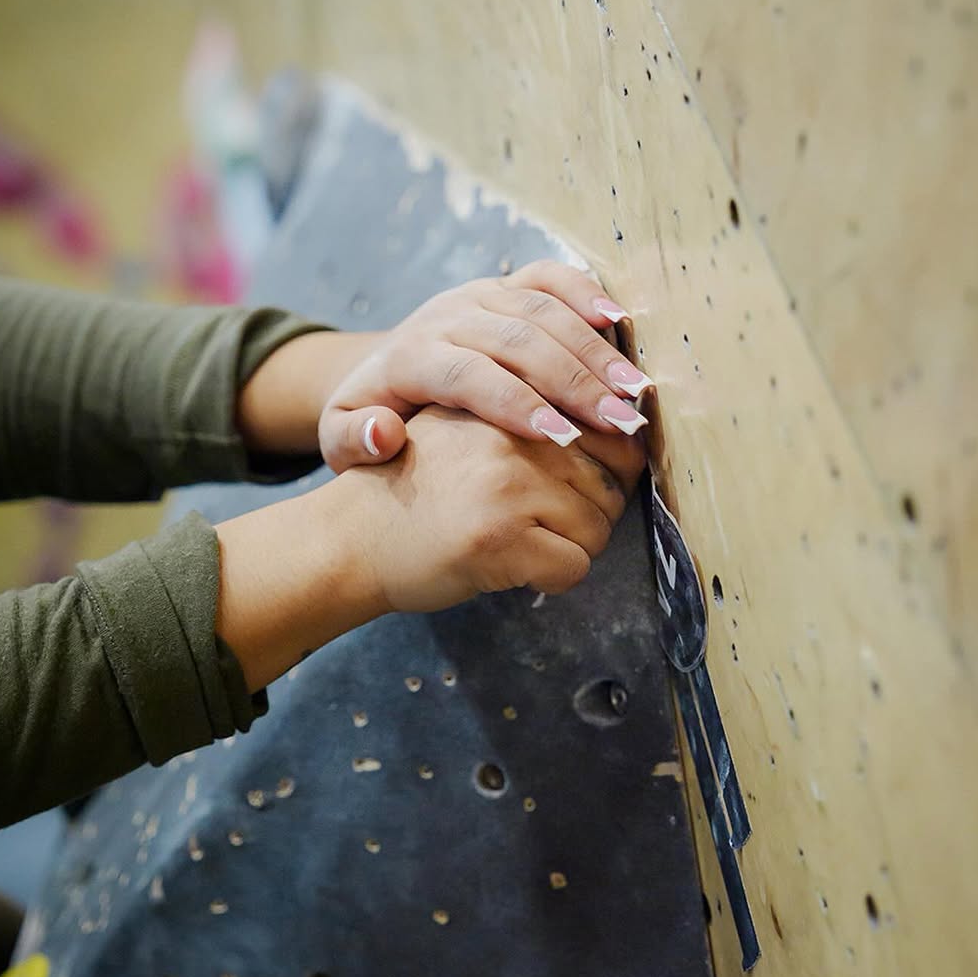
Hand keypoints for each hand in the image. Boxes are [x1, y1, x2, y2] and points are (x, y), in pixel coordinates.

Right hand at [216, 405, 644, 689]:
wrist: (349, 538)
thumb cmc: (418, 486)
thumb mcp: (471, 427)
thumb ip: (532, 413)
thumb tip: (628, 423)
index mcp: (510, 397)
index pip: (607, 422)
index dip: (612, 460)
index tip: (591, 480)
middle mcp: (512, 434)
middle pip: (614, 478)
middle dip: (597, 509)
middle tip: (550, 521)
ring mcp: (506, 485)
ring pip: (600, 525)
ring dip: (576, 545)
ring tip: (526, 542)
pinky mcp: (500, 538)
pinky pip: (574, 567)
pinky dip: (555, 578)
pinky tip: (518, 569)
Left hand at [316, 260, 651, 471]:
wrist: (380, 367)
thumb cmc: (374, 415)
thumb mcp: (341, 438)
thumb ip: (354, 442)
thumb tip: (383, 434)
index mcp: (411, 356)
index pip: (468, 374)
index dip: (516, 403)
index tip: (561, 439)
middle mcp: (447, 316)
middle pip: (517, 340)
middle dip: (573, 381)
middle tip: (619, 421)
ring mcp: (479, 293)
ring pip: (540, 309)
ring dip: (593, 349)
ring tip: (633, 389)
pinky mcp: (504, 283)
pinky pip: (548, 276)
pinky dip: (585, 291)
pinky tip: (622, 321)